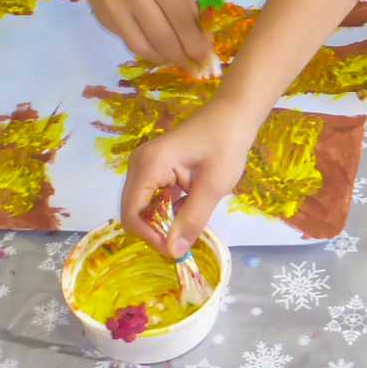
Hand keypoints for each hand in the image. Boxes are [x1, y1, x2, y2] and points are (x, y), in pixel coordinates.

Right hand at [42, 0, 208, 73]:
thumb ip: (183, 2)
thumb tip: (199, 36)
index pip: (180, 18)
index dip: (195, 42)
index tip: (206, 56)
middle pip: (162, 37)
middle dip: (182, 56)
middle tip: (194, 65)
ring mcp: (114, 9)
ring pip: (142, 47)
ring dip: (163, 59)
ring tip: (176, 59)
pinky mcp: (103, 20)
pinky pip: (129, 42)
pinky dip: (146, 49)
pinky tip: (157, 49)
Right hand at [120, 97, 261, 253]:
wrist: (233, 115)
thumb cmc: (226, 144)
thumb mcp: (213, 186)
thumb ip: (192, 219)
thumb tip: (174, 252)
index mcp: (149, 165)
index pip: (133, 214)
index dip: (150, 237)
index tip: (176, 250)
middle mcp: (139, 165)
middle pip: (135, 212)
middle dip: (156, 231)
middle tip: (184, 241)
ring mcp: (146, 166)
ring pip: (144, 207)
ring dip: (163, 221)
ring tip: (189, 227)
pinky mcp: (155, 169)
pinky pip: (153, 198)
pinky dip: (168, 210)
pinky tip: (189, 211)